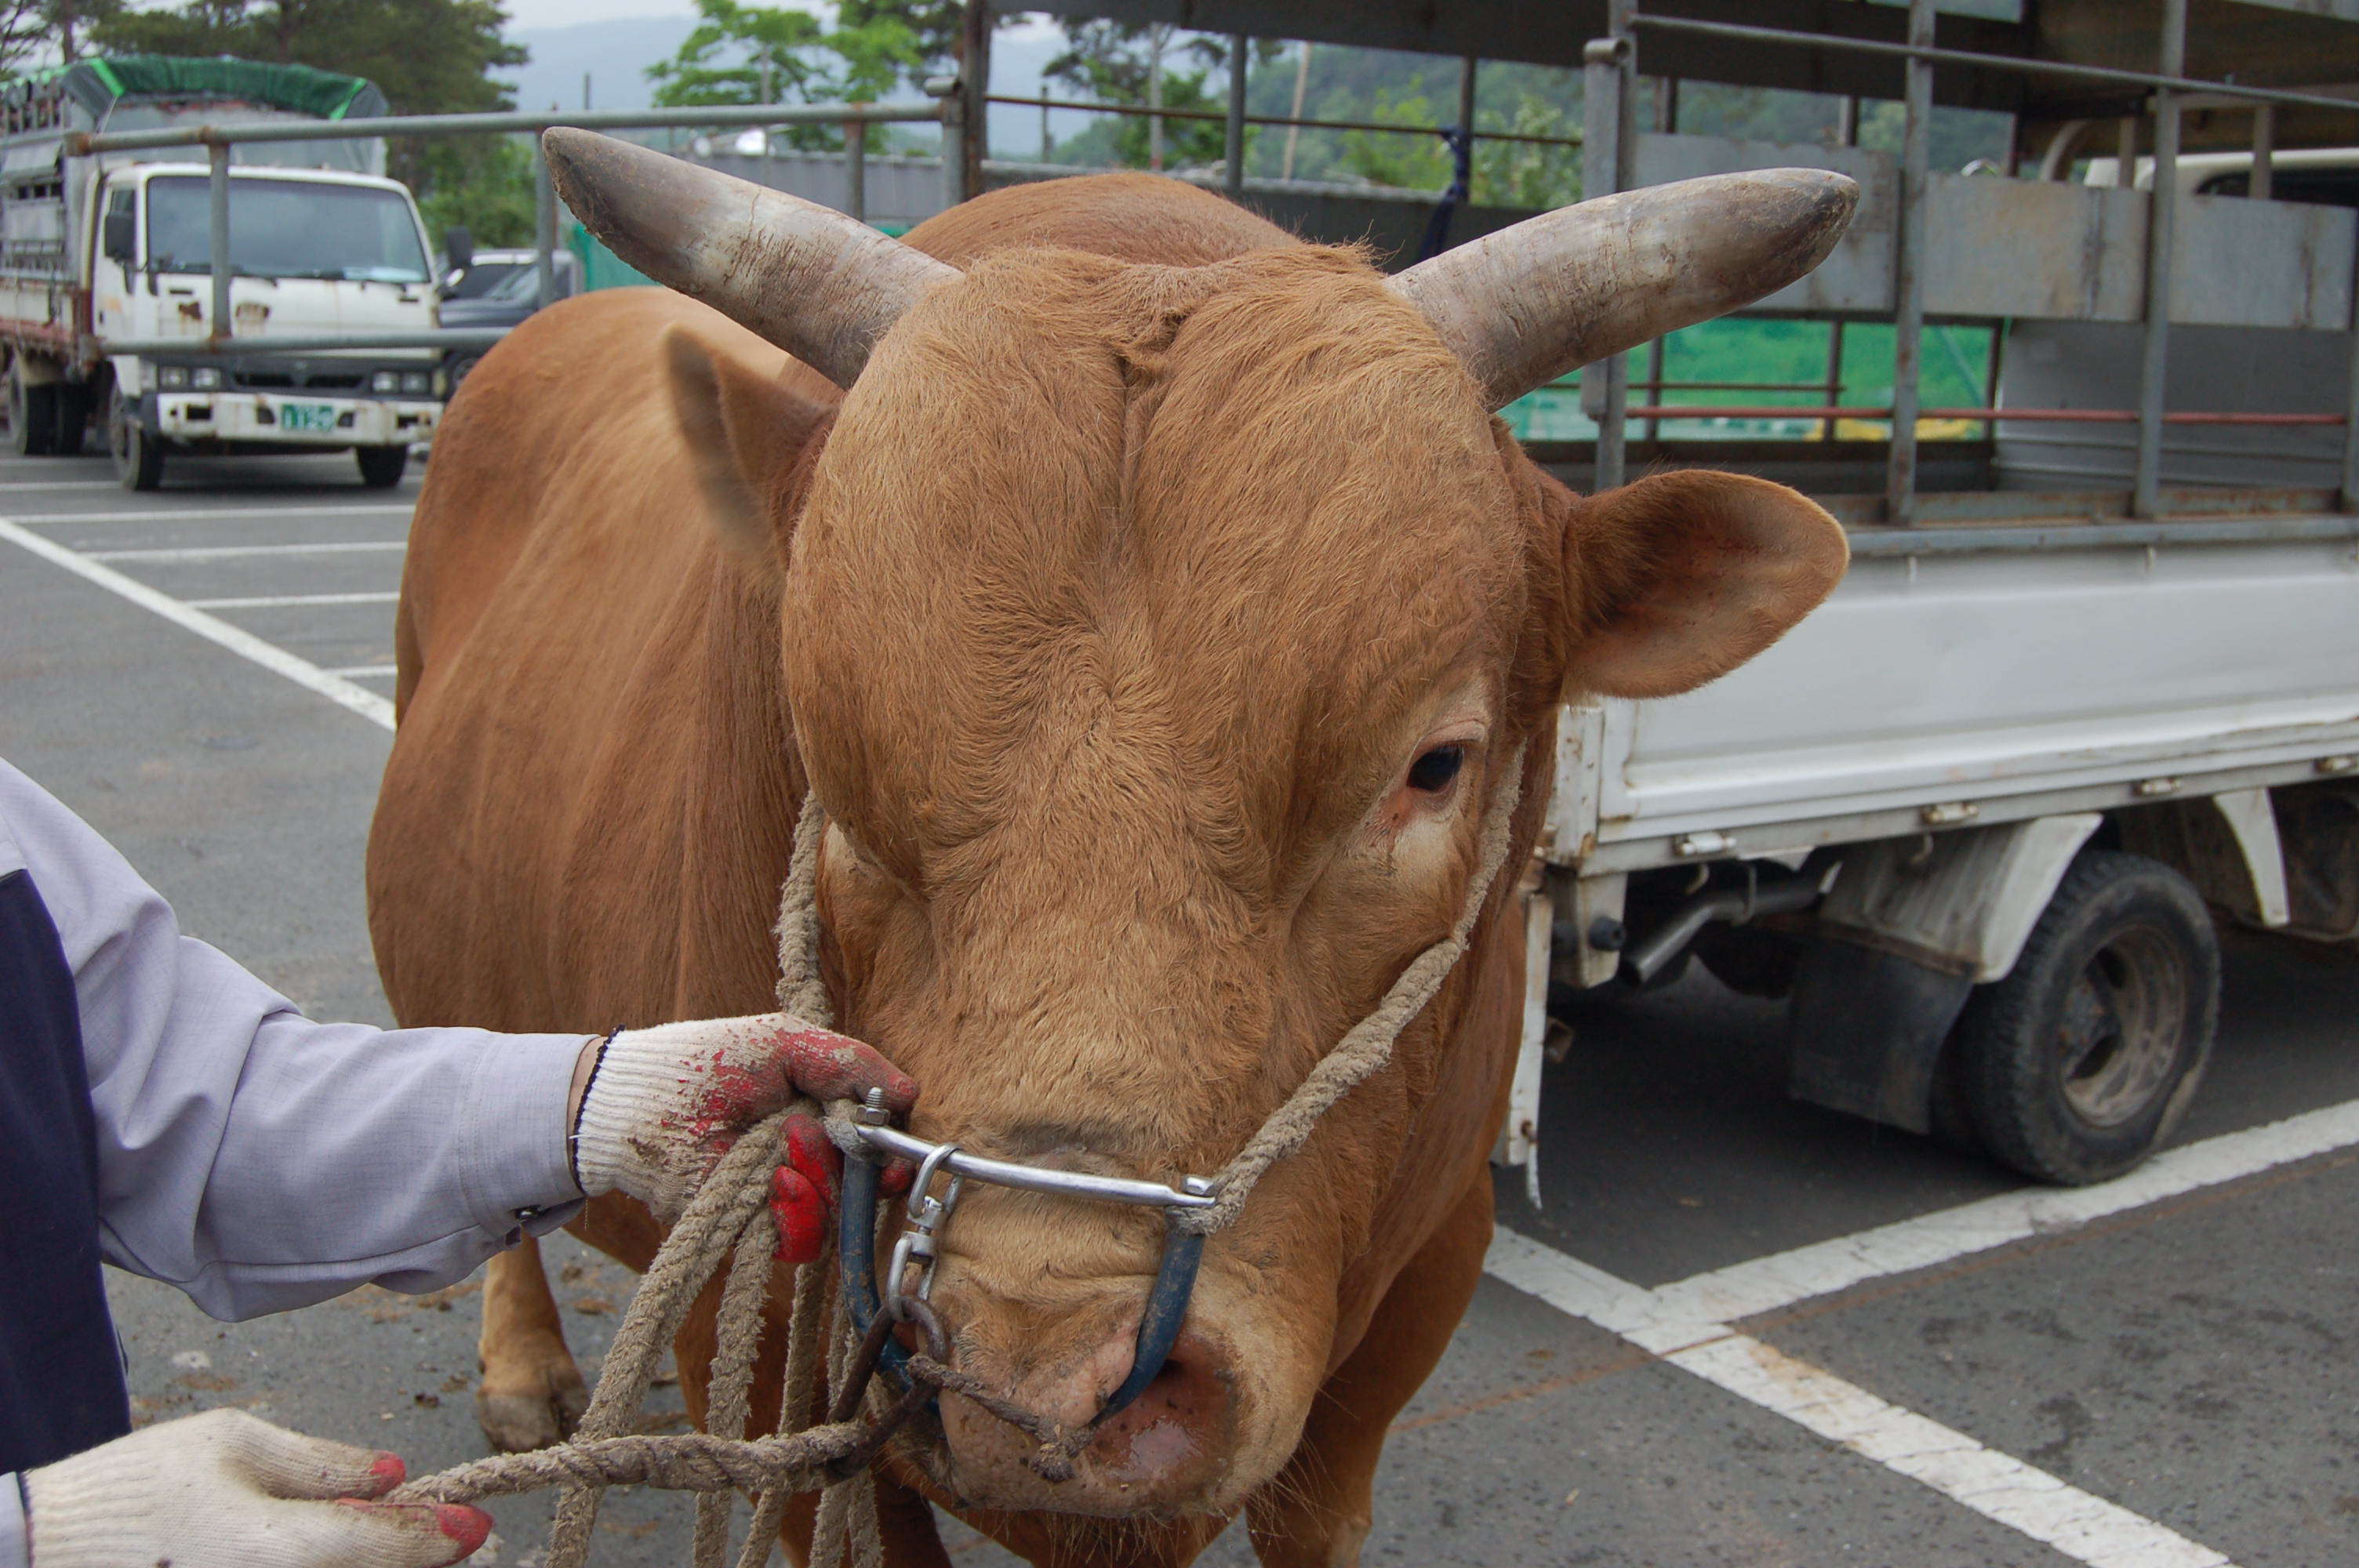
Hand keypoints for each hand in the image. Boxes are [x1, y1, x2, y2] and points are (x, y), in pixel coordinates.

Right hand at [24, 1409, 488, 1567]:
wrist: (50, 1550)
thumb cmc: (138, 1489)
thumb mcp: (236, 1444)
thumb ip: (322, 1463)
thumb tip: (391, 1473)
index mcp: (281, 1550)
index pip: (387, 1544)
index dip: (438, 1534)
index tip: (472, 1524)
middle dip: (411, 1558)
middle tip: (443, 1534)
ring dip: (374, 1566)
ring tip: (381, 1537)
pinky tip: (332, 1549)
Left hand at [570, 1013, 916, 1231]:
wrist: (638, 1104)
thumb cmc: (706, 1062)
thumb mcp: (785, 1043)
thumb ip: (849, 1062)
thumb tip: (911, 1092)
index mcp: (819, 1111)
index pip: (876, 1136)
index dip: (893, 1142)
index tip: (896, 1139)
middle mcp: (809, 1157)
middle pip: (867, 1178)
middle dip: (864, 1162)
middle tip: (854, 1147)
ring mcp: (784, 1195)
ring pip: (838, 1209)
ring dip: (821, 1179)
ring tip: (786, 1150)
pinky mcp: (756, 1229)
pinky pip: (803, 1239)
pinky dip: (798, 1212)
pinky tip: (775, 1183)